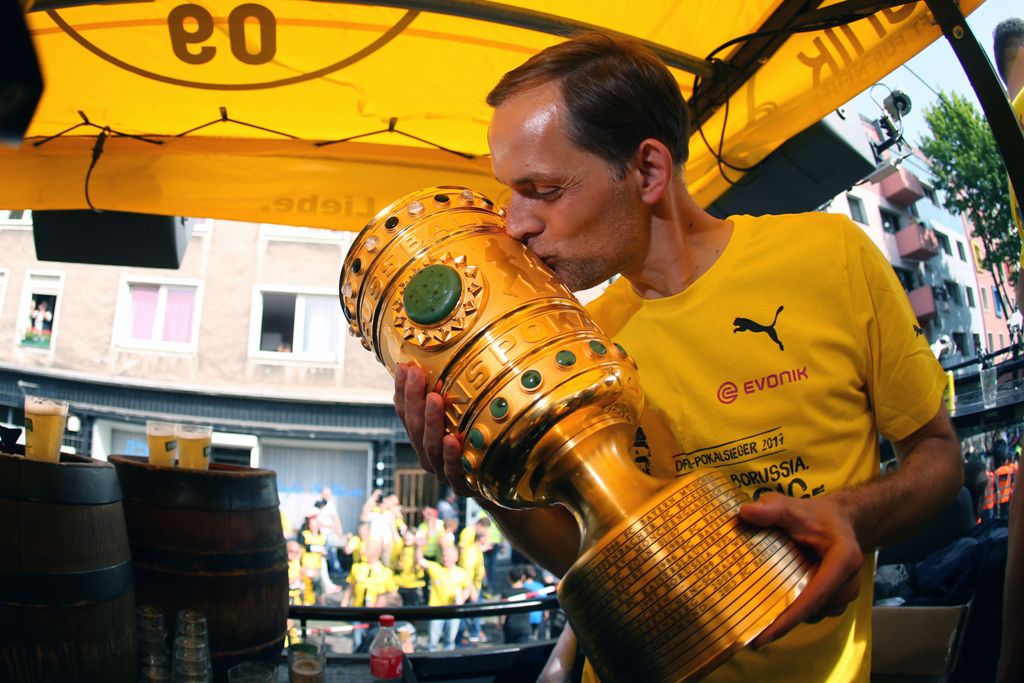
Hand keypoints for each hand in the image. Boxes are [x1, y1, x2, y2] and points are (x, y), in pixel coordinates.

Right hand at [394, 362, 473, 495]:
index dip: (403, 391)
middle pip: (415, 427)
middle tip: (417, 374)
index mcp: (422, 438)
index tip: (405, 367)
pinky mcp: (462, 485)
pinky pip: (454, 471)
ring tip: (434, 399)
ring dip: (431, 421)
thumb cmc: (473, 447)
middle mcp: (428, 455)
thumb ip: (444, 403)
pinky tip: (451, 440)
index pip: (406, 413)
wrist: (496, 485)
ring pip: (431, 446)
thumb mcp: (457, 422)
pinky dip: (451, 456)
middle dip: (414, 399)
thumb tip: (438, 366)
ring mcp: (443, 471)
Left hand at [739, 493, 862, 648]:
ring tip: (755, 621)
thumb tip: (746, 511)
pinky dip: (793, 612)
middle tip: (747, 635)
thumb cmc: (814, 515)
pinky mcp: (836, 600)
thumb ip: (771, 508)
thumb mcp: (792, 507)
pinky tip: (772, 608)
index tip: (763, 636)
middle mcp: (849, 582)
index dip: (789, 618)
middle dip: (781, 622)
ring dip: (787, 617)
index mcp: (844, 559)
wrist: (838, 522)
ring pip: (811, 614)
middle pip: (811, 609)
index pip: (815, 594)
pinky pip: (812, 612)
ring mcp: (845, 594)